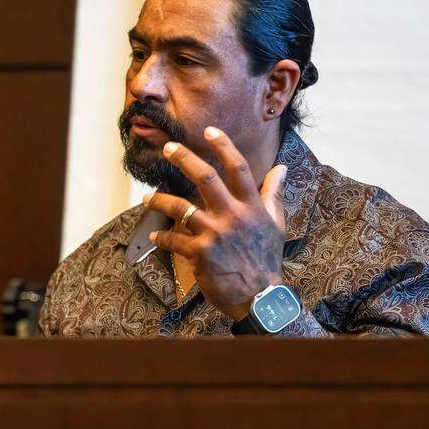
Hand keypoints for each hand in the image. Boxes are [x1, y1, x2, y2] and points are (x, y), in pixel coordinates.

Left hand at [143, 126, 286, 321]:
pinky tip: (155, 237)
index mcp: (251, 207)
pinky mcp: (200, 253)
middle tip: (168, 149)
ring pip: (181, 207)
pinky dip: (162, 238)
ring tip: (147, 198)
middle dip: (184, 159)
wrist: (260, 297)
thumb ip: (273, 194)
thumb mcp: (275, 224)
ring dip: (160, 200)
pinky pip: (174, 240)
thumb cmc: (267, 259)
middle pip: (205, 178)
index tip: (208, 131)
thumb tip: (281, 168)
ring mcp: (215, 234)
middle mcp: (233, 216)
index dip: (223, 147)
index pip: (238, 168)